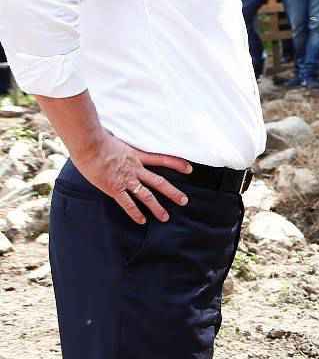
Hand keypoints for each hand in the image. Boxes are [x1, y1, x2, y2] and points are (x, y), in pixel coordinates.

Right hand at [73, 133, 189, 224]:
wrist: (88, 142)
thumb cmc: (96, 137)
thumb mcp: (116, 137)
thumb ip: (120, 143)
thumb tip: (116, 136)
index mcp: (136, 155)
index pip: (162, 159)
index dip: (177, 164)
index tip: (190, 169)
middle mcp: (135, 168)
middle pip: (159, 182)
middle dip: (172, 193)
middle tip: (184, 201)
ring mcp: (125, 179)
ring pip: (146, 195)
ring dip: (157, 207)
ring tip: (165, 217)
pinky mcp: (114, 188)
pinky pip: (127, 203)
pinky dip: (135, 213)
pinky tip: (142, 221)